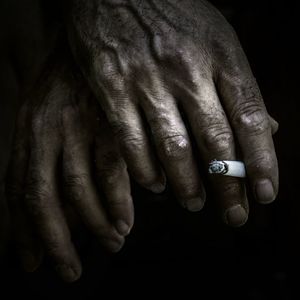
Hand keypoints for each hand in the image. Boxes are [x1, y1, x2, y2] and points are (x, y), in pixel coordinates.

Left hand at [5, 53, 133, 281]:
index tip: (33, 261)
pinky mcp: (111, 124)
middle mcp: (48, 132)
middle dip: (57, 242)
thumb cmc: (69, 81)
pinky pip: (113, 173)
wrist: (90, 41)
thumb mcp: (43, 111)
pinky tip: (126, 219)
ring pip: (81, 190)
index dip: (24, 232)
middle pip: (45, 199)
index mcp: (28, 131)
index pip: (19, 192)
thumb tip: (58, 201)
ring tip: (111, 242)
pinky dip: (120, 203)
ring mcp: (80, 127)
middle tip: (70, 270)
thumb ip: (45, 154)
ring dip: (96, 225)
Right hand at [66, 0, 278, 225]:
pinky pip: (132, 141)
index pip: (251, 117)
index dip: (263, 161)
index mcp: (221, 55)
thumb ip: (239, 86)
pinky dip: (146, 170)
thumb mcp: (217, 38)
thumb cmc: (172, 14)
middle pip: (216, 141)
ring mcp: (148, 80)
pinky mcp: (113, 88)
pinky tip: (155, 184)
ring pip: (174, 148)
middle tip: (235, 215)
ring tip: (195, 203)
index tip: (267, 194)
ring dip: (187, 184)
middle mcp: (188, 70)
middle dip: (229, 185)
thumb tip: (267, 128)